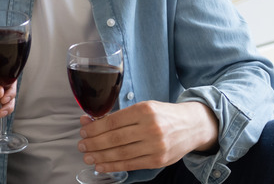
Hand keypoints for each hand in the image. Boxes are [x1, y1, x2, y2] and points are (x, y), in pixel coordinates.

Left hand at [77, 101, 218, 173]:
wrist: (192, 126)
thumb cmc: (162, 115)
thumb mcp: (142, 108)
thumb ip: (116, 116)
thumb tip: (87, 121)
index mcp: (145, 110)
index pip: (113, 122)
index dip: (94, 128)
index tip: (83, 131)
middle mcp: (151, 128)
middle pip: (115, 138)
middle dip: (94, 143)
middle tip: (81, 146)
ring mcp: (156, 146)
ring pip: (121, 153)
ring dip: (100, 156)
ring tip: (88, 157)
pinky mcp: (159, 160)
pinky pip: (131, 164)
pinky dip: (114, 166)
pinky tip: (101, 165)